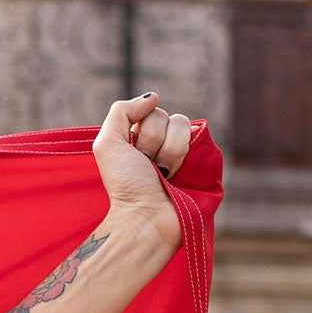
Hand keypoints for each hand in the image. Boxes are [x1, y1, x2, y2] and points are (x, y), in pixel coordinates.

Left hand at [93, 92, 189, 251]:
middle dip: (151, 142)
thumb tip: (152, 97)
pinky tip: (176, 174)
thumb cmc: (125, 184)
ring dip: (166, 152)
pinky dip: (182, 156)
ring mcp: (185, 151)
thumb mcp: (108, 145)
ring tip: (161, 174)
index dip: (140, 131)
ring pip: (183, 125)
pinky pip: (200, 137)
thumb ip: (122, 112)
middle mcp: (163, 143)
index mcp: (141, 139)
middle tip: (146, 166)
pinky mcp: (204, 159)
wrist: (147, 215)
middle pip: (167, 116)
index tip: (132, 155)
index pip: (150, 111)